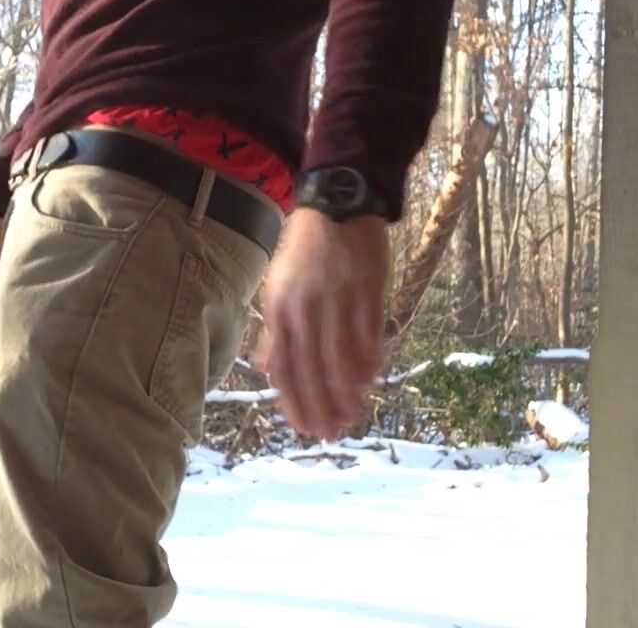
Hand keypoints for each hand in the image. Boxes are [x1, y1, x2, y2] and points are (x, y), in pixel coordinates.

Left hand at [256, 209, 388, 439]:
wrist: (336, 205)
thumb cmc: (304, 251)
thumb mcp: (277, 286)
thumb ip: (273, 330)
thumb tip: (265, 368)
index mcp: (279, 309)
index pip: (283, 365)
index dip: (293, 400)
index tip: (304, 426)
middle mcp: (304, 307)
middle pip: (311, 367)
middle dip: (321, 404)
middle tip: (331, 432)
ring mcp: (336, 298)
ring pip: (340, 354)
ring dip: (346, 389)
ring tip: (353, 414)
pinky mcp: (366, 288)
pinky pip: (367, 330)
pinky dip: (368, 358)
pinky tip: (372, 378)